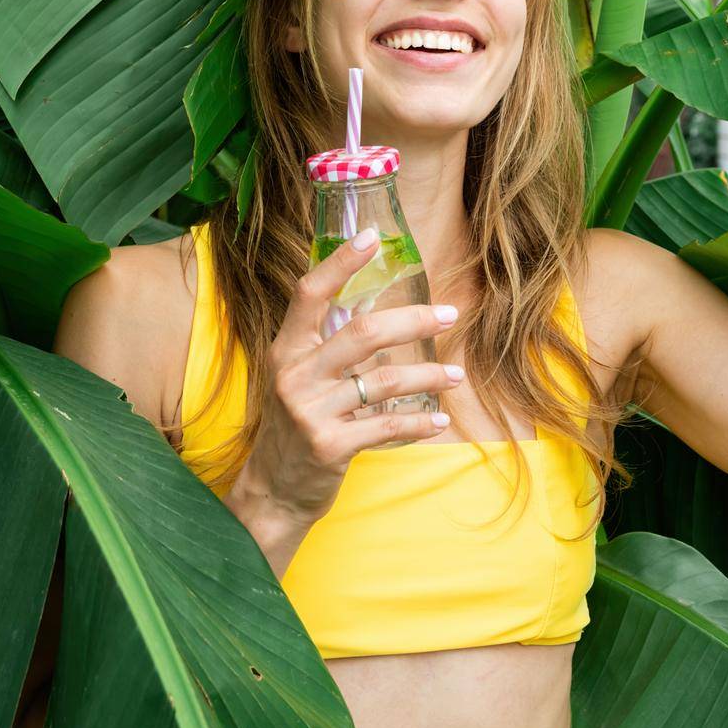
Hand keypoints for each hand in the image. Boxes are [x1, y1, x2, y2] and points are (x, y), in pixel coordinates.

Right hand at [229, 227, 464, 531]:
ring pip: (384, 380)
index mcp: (286, 348)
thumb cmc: (293, 423)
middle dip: (414, 320)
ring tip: (456, 375)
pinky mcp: (329, 445)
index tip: (373, 237)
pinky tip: (440, 420)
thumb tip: (373, 302)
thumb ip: (325, 343)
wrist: (272, 491)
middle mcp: (294, 374)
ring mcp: (310, 410)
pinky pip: (386, 425)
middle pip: (364, 331)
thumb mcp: (296, 376)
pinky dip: (419, 421)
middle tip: (450, 314)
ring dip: (429, 375)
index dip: (340, 262)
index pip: (309, 293)